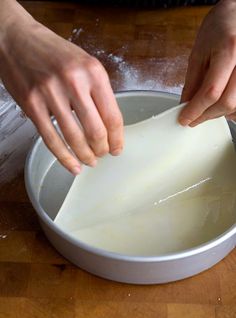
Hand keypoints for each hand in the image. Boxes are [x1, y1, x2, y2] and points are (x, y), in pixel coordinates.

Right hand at [0, 1, 122, 174]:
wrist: (15, 38)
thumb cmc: (52, 52)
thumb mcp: (84, 63)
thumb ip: (97, 91)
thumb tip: (108, 124)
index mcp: (93, 71)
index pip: (112, 115)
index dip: (117, 138)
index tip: (117, 148)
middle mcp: (73, 82)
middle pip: (95, 130)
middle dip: (102, 149)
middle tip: (103, 154)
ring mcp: (50, 93)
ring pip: (74, 138)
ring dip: (85, 155)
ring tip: (90, 161)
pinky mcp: (31, 104)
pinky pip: (51, 138)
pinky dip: (63, 156)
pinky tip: (72, 165)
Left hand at [179, 0, 235, 126]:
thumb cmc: (220, 27)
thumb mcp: (199, 53)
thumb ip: (192, 82)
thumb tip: (186, 104)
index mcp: (229, 51)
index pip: (211, 92)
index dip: (195, 110)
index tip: (184, 118)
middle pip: (226, 103)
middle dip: (206, 115)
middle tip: (192, 118)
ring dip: (218, 113)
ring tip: (205, 109)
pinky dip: (231, 109)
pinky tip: (221, 106)